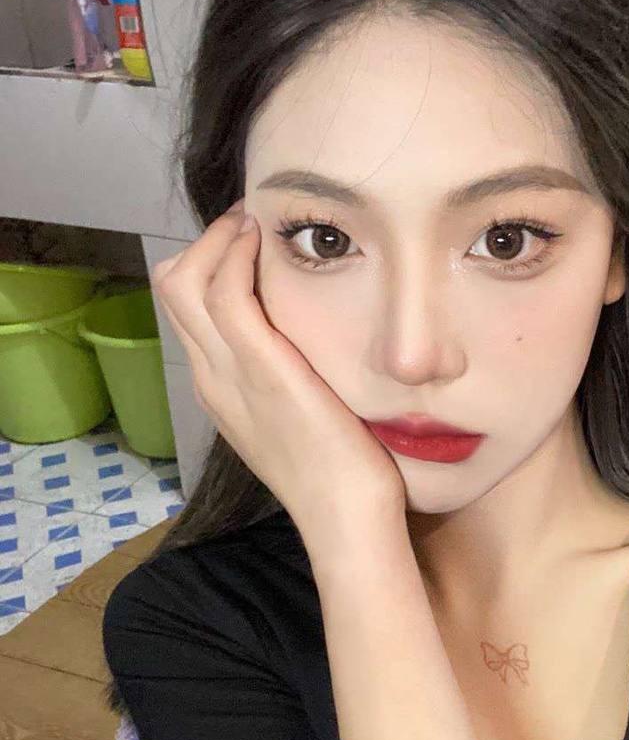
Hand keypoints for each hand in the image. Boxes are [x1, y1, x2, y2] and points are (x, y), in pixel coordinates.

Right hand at [151, 200, 407, 554]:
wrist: (346, 517)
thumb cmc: (340, 475)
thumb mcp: (301, 421)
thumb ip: (292, 383)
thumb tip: (312, 350)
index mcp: (220, 391)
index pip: (186, 310)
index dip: (209, 264)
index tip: (248, 241)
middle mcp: (213, 379)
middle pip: (172, 288)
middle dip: (206, 242)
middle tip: (248, 223)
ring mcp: (230, 374)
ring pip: (184, 281)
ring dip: (218, 238)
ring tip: (254, 222)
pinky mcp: (262, 369)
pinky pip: (225, 292)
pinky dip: (235, 254)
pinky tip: (262, 239)